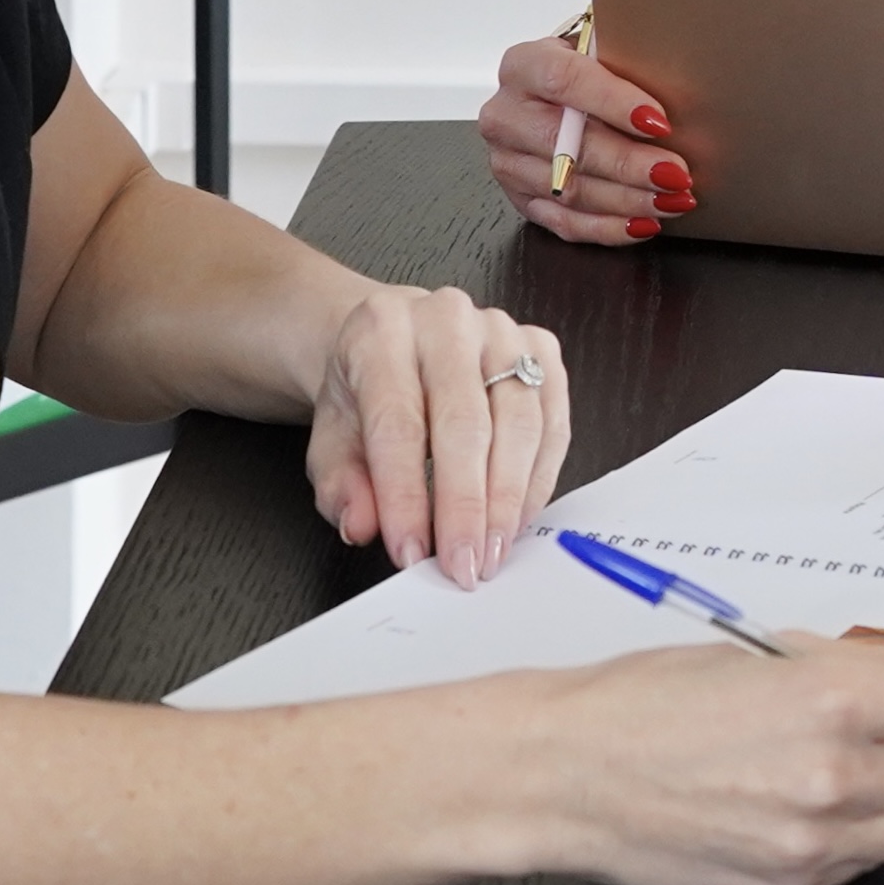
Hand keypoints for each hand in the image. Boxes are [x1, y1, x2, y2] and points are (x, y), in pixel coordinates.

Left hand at [302, 283, 571, 585]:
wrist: (397, 342)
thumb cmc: (366, 394)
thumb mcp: (330, 440)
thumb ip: (341, 486)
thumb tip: (364, 526)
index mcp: (381, 332)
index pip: (398, 424)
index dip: (406, 497)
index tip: (411, 554)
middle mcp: (446, 319)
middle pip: (466, 423)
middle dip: (466, 506)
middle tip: (465, 566)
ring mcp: (502, 329)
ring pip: (520, 423)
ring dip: (509, 499)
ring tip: (493, 551)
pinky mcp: (542, 348)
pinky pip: (553, 421)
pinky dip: (538, 479)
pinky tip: (517, 518)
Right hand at [485, 34, 685, 246]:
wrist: (552, 91)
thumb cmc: (588, 67)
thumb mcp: (602, 45)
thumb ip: (626, 57)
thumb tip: (677, 79)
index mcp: (524, 65)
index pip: (565, 81)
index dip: (614, 103)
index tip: (659, 122)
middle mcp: (506, 114)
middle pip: (568, 146)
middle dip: (629, 164)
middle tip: (676, 173)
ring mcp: (508, 161)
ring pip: (569, 190)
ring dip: (627, 200)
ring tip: (673, 199)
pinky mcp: (519, 198)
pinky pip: (564, 222)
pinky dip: (608, 227)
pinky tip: (643, 223)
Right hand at [543, 637, 883, 884]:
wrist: (566, 774)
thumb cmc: (647, 698)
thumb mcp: (761, 654)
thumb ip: (850, 670)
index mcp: (831, 703)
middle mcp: (832, 779)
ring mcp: (809, 845)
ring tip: (859, 769)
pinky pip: (858, 866)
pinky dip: (856, 838)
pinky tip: (810, 806)